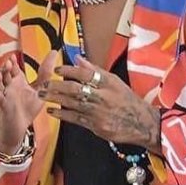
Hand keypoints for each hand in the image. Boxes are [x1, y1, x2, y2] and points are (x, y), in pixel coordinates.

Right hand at [0, 52, 49, 153]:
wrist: (18, 127)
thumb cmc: (27, 107)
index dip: (12, 62)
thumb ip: (45, 72)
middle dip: (4, 69)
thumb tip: (54, 52)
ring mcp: (5, 96)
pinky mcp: (4, 108)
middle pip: (4, 75)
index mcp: (18, 81)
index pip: (13, 69)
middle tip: (8, 63)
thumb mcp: (40, 89)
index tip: (12, 57)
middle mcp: (10, 87)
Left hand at [39, 54, 161, 151]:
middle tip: (44, 84)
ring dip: (55, 99)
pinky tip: (52, 111)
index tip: (57, 69)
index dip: (69, 70)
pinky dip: (62, 114)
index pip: (86, 73)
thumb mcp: (115, 82)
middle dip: (57, 86)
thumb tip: (78, 58)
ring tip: (43, 95)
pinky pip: (75, 119)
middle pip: (76, 89)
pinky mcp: (96, 126)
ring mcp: (99, 113)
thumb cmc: (127, 101)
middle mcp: (103, 97)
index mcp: (109, 84)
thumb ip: (95, 70)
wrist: (142, 124)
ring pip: (73, 104)